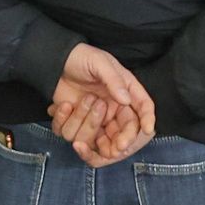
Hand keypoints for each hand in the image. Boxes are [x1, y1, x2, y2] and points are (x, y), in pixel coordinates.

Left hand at [49, 43, 155, 167]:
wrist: (56, 61)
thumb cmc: (82, 58)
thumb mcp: (100, 62)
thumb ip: (114, 80)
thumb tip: (126, 100)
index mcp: (124, 93)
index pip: (142, 107)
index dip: (147, 119)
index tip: (148, 130)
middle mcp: (111, 109)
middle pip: (122, 133)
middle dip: (120, 141)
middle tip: (117, 147)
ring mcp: (93, 119)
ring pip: (93, 137)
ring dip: (87, 121)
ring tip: (84, 99)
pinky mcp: (74, 123)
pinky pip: (70, 134)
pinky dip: (65, 121)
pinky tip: (65, 105)